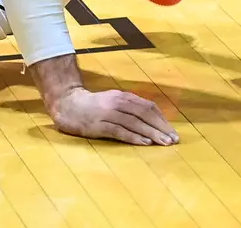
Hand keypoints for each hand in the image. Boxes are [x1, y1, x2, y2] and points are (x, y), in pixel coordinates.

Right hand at [49, 85, 178, 146]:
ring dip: (152, 133)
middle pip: (145, 114)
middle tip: (173, 139)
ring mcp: (108, 113)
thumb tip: (151, 120)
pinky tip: (144, 142)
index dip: (162, 119)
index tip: (172, 131)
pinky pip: (120, 131)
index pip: (148, 107)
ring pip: (135, 123)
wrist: (67, 104)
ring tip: (164, 143)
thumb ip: (130, 108)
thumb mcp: (113, 101)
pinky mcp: (99, 125)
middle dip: (161, 127)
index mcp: (124, 97)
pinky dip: (134, 136)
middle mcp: (118, 103)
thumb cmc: (93, 106)